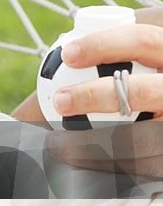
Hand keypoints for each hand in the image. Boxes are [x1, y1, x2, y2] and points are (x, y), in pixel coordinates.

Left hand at [47, 8, 162, 179]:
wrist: (161, 125)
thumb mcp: (138, 71)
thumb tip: (52, 65)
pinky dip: (108, 165)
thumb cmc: (140, 92)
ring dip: (92, 143)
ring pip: (142, 138)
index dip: (104, 44)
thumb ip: (106, 62)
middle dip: (94, 96)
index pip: (145, 40)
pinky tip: (81, 162)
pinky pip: (144, 165)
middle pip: (143, 91)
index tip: (67, 55)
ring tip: (57, 144)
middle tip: (60, 101)